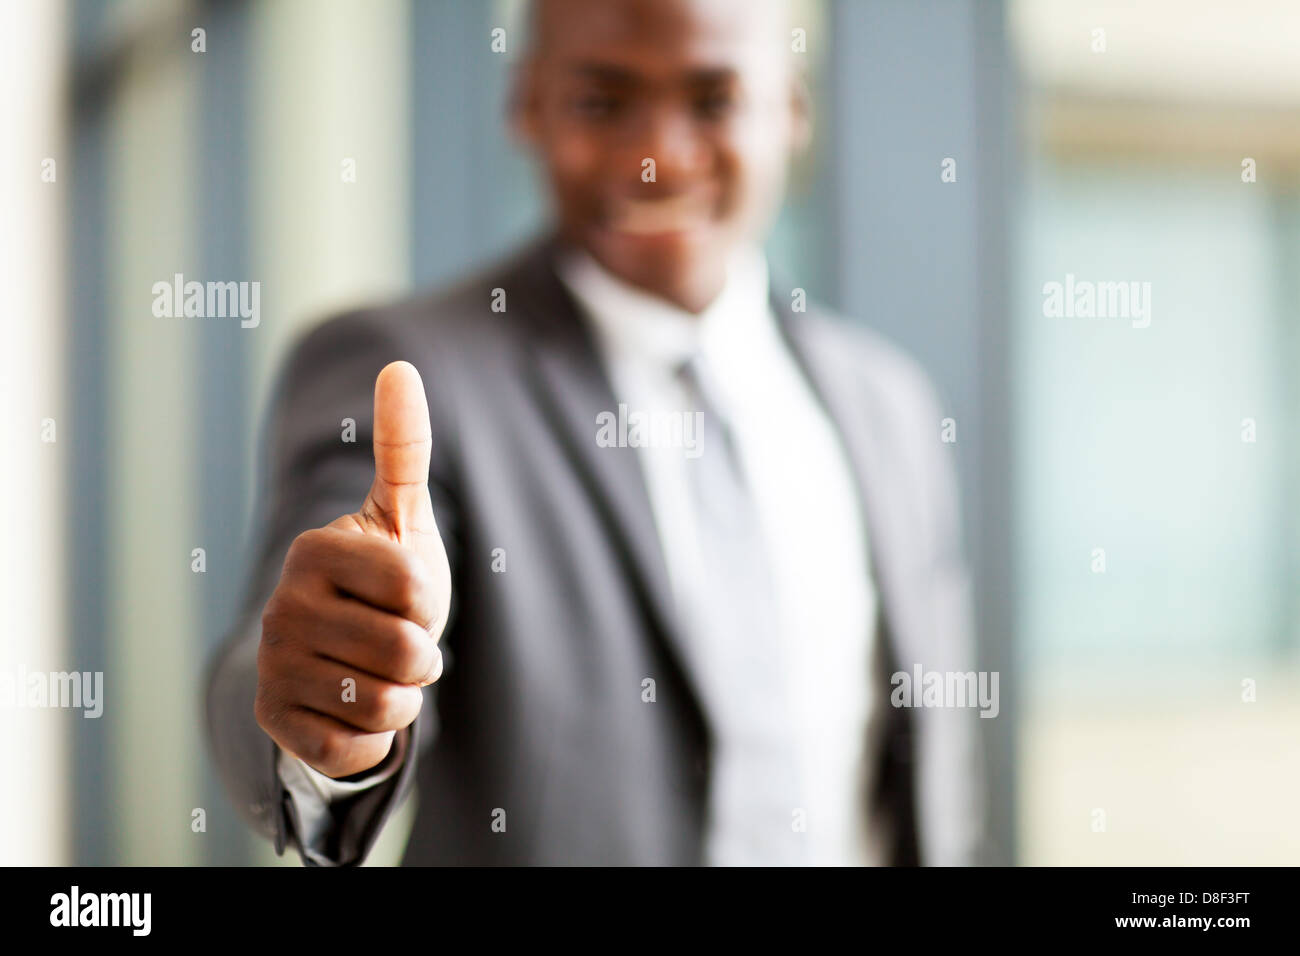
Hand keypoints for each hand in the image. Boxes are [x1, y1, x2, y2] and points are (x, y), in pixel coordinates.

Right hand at [255, 361, 451, 777]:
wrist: (337, 652)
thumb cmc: (382, 580)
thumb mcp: (399, 515)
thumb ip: (404, 447)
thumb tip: (401, 368)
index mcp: (316, 549)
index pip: (417, 586)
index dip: (430, 599)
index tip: (407, 594)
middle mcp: (282, 605)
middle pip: (407, 651)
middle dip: (423, 656)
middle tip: (398, 642)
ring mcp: (272, 665)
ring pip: (386, 704)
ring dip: (402, 696)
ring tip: (378, 670)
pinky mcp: (274, 720)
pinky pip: (356, 747)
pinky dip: (374, 736)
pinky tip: (351, 706)